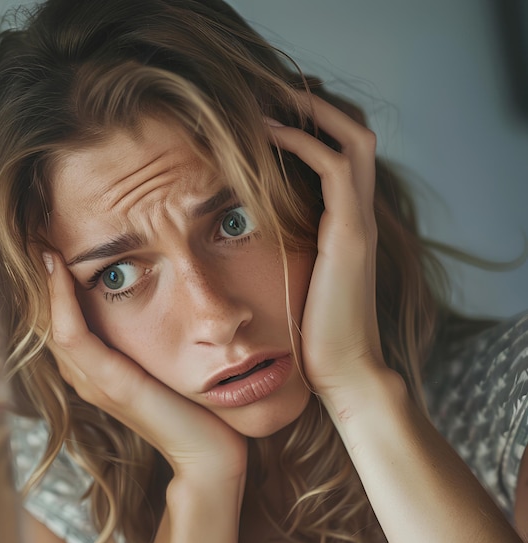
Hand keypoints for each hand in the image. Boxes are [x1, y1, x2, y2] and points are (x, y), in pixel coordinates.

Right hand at [42, 251, 246, 483]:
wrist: (209, 456)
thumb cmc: (195, 410)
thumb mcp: (166, 367)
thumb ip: (148, 346)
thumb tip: (153, 308)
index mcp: (99, 374)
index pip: (64, 325)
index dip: (54, 289)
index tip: (54, 247)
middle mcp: (89, 379)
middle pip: (50, 323)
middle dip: (42, 282)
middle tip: (37, 237)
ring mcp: (97, 384)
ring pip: (53, 326)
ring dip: (46, 285)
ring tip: (41, 245)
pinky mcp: (113, 386)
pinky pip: (74, 337)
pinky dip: (62, 303)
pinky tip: (60, 271)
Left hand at [266, 94, 386, 404]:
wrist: (345, 373)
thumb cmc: (314, 337)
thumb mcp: (299, 286)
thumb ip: (290, 258)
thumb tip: (252, 246)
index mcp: (346, 229)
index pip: (339, 159)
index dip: (310, 132)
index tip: (265, 120)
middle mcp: (358, 219)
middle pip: (354, 138)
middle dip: (314, 111)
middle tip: (268, 98)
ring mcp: (359, 225)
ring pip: (352, 141)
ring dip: (310, 115)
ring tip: (264, 103)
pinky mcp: (351, 236)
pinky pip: (334, 170)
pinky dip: (302, 144)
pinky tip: (265, 133)